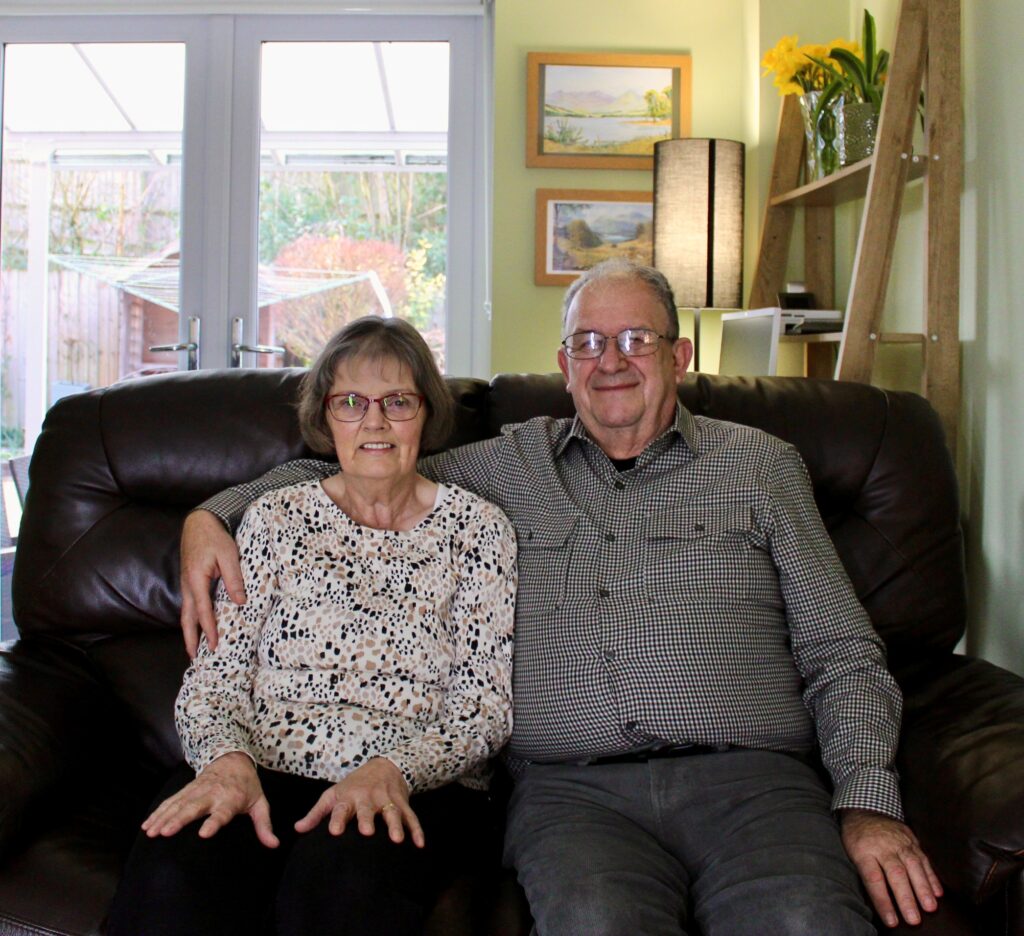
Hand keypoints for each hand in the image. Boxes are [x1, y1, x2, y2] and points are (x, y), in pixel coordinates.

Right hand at [142, 752, 277, 847]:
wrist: (233, 759)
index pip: (222, 812)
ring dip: (163, 817)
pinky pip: (171, 801)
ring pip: (178, 804)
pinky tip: (147, 825)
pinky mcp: (187, 789)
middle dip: (180, 819)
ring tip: (151, 832)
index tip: (204, 834)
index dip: (214, 822)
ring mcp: (197, 790)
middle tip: (166, 832)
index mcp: (231, 799)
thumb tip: (274, 845)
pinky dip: (158, 812)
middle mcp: (212, 794)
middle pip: (194, 807)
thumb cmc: (247, 786)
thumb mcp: (260, 803)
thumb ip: (264, 825)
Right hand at [180, 509, 244, 657]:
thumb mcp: (229, 555)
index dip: (209, 629)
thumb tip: (240, 601)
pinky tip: (198, 625)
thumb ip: (234, 578)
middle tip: (195, 658)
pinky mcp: (189, 581)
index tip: (214, 644)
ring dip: (189, 631)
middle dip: (191, 638)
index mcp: (196, 579)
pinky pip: (190, 604)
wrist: (199, 523)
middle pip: (187, 617)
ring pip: (186, 612)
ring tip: (194, 648)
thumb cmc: (215, 538)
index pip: (203, 610)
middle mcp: (187, 584)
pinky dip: (192, 619)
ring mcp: (186, 584)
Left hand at [294, 757, 423, 847]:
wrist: (383, 766)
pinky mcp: (402, 803)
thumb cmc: (353, 786)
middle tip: (367, 832)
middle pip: (367, 809)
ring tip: (396, 840)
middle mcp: (368, 797)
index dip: (337, 819)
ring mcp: (387, 799)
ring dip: (395, 825)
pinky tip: (419, 844)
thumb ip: (316, 814)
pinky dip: (417, 830)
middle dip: (367, 819)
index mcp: (348, 797)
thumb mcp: (333, 794)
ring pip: (392, 812)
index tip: (333, 832)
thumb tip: (297, 830)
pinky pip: (411, 816)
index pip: (341, 808)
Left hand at [840, 809, 941, 927]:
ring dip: (923, 888)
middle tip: (914, 919)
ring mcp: (899, 842)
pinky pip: (923, 859)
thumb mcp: (851, 853)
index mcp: (864, 851)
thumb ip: (865, 874)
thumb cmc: (856, 839)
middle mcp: (883, 846)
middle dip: (906, 898)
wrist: (865, 811)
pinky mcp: (911, 839)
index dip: (883, 901)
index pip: (873, 879)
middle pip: (895, 874)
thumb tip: (879, 903)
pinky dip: (932, 877)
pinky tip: (938, 893)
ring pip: (913, 866)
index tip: (891, 921)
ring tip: (930, 907)